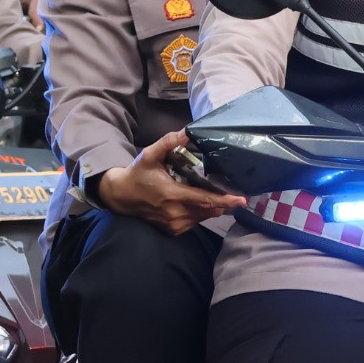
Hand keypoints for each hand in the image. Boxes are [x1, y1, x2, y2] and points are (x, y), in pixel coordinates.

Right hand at [95, 132, 245, 235]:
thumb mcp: (150, 154)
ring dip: (212, 206)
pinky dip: (201, 213)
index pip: (204, 200)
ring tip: (216, 194)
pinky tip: (198, 201)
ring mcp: (174, 224)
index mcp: (172, 195)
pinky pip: (195, 222)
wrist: (121, 196)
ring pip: (203, 217)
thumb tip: (188, 132)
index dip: (225, 200)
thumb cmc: (138, 174)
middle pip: (208, 210)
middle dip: (223, 202)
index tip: (241, 199)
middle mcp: (175, 213)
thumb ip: (169, 142)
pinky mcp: (173, 230)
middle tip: (235, 193)